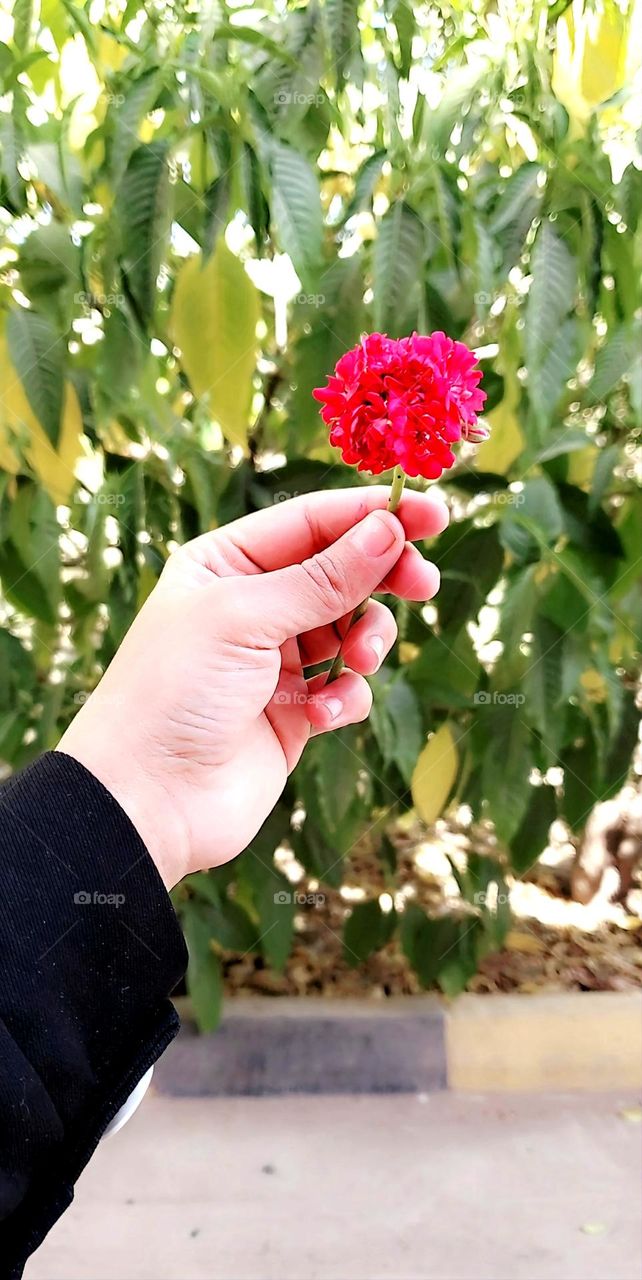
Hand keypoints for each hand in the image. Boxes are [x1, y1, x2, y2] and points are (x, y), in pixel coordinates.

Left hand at [57, 487, 447, 887]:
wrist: (149, 799)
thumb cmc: (175, 692)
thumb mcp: (246, 617)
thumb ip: (323, 577)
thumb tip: (387, 530)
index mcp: (227, 564)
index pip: (313, 522)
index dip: (374, 515)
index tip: (435, 515)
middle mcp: (252, 606)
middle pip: (342, 571)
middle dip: (384, 576)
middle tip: (423, 585)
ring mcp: (274, 660)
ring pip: (352, 629)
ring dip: (367, 641)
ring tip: (361, 661)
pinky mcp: (294, 712)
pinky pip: (345, 687)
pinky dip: (347, 696)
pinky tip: (325, 714)